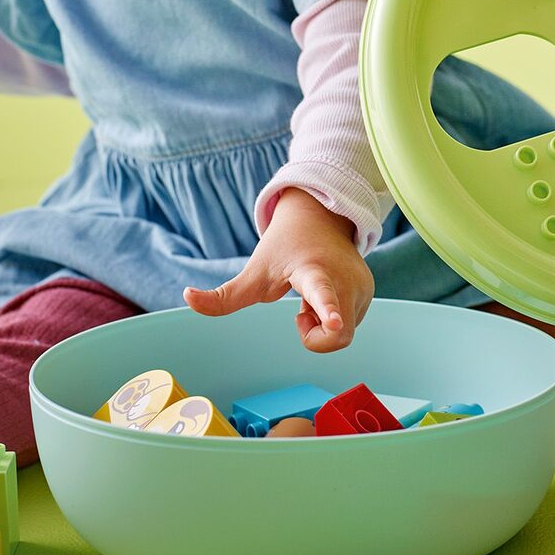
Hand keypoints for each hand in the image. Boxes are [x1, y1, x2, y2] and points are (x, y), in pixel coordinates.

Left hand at [183, 188, 374, 351]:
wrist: (322, 219)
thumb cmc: (285, 248)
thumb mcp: (255, 272)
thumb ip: (224, 296)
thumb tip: (186, 298)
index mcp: (313, 271)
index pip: (321, 292)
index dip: (326, 309)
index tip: (330, 321)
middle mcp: (343, 279)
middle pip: (335, 335)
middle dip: (313, 335)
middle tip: (299, 313)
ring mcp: (361, 287)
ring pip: (340, 334)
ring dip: (319, 325)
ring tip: (311, 297)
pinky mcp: (368, 294)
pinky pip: (347, 327)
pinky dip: (331, 319)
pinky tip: (326, 296)